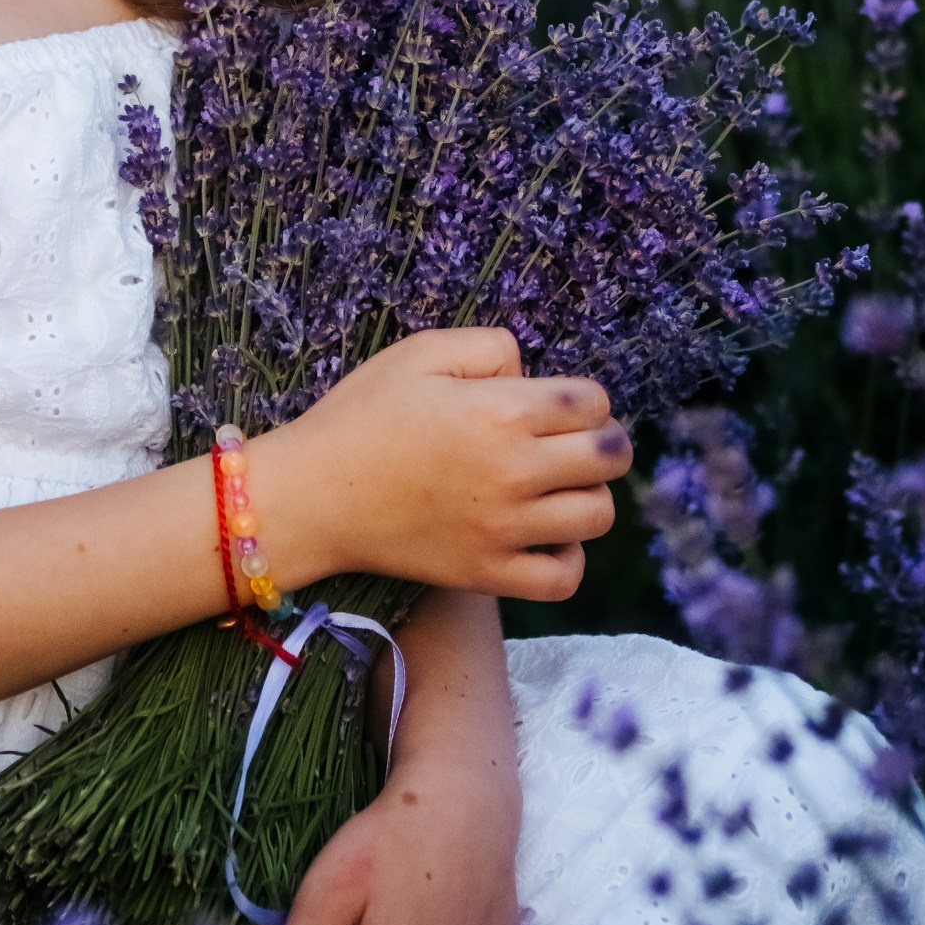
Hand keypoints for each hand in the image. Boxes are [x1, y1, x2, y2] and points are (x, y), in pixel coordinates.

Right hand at [269, 326, 631, 603]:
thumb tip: (531, 374)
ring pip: (598, 515)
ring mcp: (504, 529)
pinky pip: (563, 577)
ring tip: (559, 487)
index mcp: (501, 411)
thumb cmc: (361, 416)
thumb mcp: (418, 354)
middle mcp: (514, 471)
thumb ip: (488, 347)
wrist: (313, 495)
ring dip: (588, 495)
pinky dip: (569, 558)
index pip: (594, 402)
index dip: (583, 398)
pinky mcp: (487, 573)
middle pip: (611, 456)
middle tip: (571, 441)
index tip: (558, 404)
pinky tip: (547, 537)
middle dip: (602, 440)